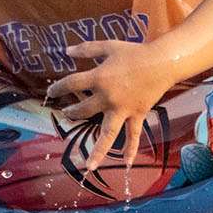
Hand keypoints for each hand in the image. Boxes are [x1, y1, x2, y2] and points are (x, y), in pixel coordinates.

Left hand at [44, 39, 175, 171]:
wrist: (161, 62)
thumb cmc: (134, 52)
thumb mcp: (108, 46)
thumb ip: (86, 48)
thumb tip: (66, 50)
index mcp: (99, 78)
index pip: (71, 84)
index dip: (58, 88)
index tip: (50, 92)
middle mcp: (108, 98)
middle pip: (83, 110)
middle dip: (72, 113)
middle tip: (67, 114)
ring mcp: (122, 109)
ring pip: (107, 134)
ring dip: (98, 150)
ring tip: (89, 166)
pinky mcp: (137, 114)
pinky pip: (133, 135)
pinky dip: (131, 149)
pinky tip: (127, 164)